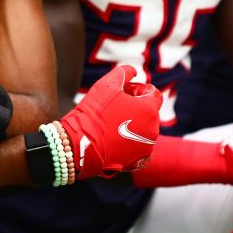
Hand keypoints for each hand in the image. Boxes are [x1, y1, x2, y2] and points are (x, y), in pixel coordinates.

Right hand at [59, 65, 161, 179]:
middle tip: (114, 109)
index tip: (123, 94)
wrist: (79, 146)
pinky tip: (114, 141)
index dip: (138, 90)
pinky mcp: (138, 162)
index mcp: (149, 110)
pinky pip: (139, 148)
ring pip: (144, 131)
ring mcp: (147, 148)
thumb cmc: (94, 113)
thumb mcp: (107, 84)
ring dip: (133, 126)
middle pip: (149, 113)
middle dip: (136, 108)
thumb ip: (124, 73)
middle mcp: (153, 130)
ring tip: (111, 126)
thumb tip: (133, 71)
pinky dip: (130, 144)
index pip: (153, 94)